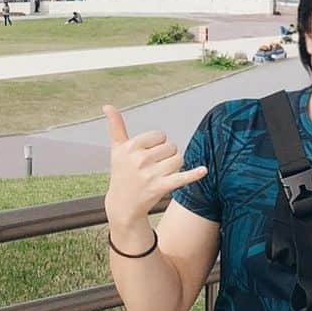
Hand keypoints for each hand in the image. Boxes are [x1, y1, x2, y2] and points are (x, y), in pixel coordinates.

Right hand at [103, 105, 206, 230]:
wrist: (123, 205)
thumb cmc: (122, 173)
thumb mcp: (117, 149)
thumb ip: (115, 126)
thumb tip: (107, 105)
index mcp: (130, 147)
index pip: (160, 135)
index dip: (156, 144)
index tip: (147, 154)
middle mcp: (139, 160)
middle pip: (171, 146)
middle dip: (166, 155)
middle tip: (153, 167)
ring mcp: (150, 174)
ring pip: (178, 159)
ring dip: (174, 166)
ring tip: (161, 174)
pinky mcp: (161, 187)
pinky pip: (181, 177)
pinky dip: (194, 174)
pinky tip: (203, 170)